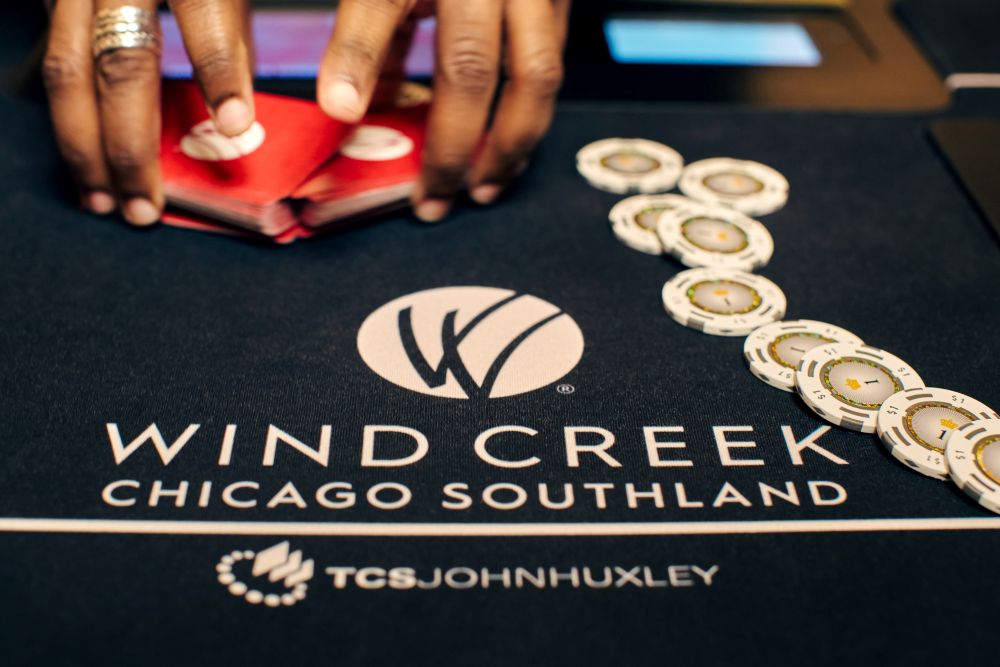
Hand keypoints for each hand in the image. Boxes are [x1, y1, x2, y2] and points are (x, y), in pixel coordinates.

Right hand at [43, 0, 254, 224]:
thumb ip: (236, 37)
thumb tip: (240, 119)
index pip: (204, 16)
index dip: (220, 72)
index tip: (238, 124)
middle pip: (121, 62)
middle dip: (132, 144)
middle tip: (147, 207)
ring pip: (68, 72)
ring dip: (85, 147)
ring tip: (106, 202)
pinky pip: (54, 64)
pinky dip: (70, 120)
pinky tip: (87, 164)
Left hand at [318, 0, 571, 221]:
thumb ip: (370, 25)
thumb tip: (350, 99)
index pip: (382, 2)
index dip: (361, 59)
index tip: (339, 110)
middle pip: (474, 67)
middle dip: (455, 145)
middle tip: (434, 200)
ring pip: (537, 77)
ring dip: (511, 145)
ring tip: (485, 188)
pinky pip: (554, 63)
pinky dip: (532, 114)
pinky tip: (509, 144)